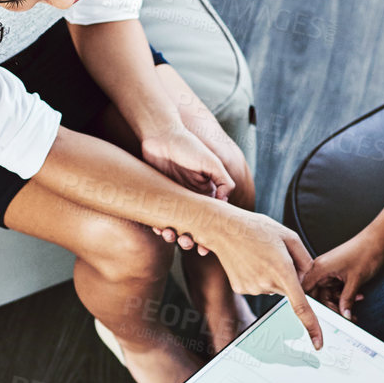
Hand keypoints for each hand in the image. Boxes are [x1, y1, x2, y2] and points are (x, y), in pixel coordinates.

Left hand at [141, 123, 233, 251]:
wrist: (160, 134)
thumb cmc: (187, 145)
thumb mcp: (210, 162)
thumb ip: (223, 181)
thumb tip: (225, 203)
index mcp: (206, 191)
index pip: (211, 218)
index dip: (210, 235)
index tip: (206, 248)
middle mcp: (191, 196)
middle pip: (193, 225)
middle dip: (192, 239)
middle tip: (188, 244)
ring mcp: (174, 197)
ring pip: (176, 223)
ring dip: (175, 235)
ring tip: (172, 236)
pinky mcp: (158, 194)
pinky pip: (158, 215)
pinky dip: (158, 225)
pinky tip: (158, 230)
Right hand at [194, 204, 323, 348]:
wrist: (223, 229)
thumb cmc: (255, 228)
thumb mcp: (289, 235)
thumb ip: (305, 259)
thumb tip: (306, 277)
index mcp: (283, 271)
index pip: (301, 307)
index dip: (312, 327)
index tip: (318, 343)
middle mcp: (267, 284)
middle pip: (288, 288)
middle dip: (288, 275)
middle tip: (275, 253)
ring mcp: (252, 289)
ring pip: (273, 286)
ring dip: (272, 273)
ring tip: (259, 254)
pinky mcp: (241, 288)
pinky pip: (259, 286)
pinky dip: (258, 275)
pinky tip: (250, 261)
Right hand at [301, 229, 383, 319]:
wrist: (380, 240)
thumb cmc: (367, 251)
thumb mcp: (355, 280)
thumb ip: (346, 300)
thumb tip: (343, 314)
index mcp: (320, 267)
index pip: (305, 290)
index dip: (309, 304)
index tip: (317, 316)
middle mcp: (322, 268)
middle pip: (317, 294)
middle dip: (329, 306)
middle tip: (341, 316)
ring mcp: (330, 270)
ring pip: (328, 292)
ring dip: (340, 302)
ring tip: (351, 309)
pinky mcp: (338, 271)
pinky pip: (336, 288)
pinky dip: (345, 295)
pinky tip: (356, 298)